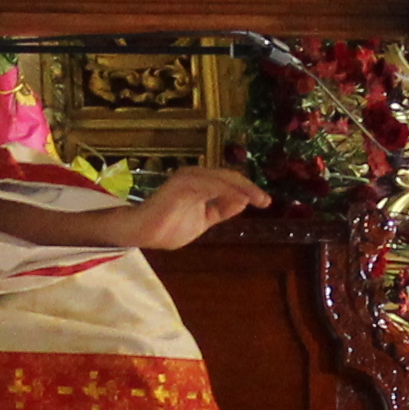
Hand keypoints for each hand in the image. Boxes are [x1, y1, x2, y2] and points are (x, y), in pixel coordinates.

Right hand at [106, 165, 265, 254]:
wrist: (142, 233)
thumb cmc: (168, 227)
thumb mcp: (203, 219)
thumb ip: (221, 210)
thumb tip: (242, 202)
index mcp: (200, 182)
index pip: (229, 182)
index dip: (248, 190)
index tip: (265, 202)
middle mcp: (195, 176)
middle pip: (228, 177)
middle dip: (249, 188)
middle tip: (266, 201)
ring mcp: (187, 179)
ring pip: (221, 179)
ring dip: (241, 188)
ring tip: (258, 199)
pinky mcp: (181, 185)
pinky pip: (208, 186)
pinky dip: (226, 191)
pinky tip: (240, 200)